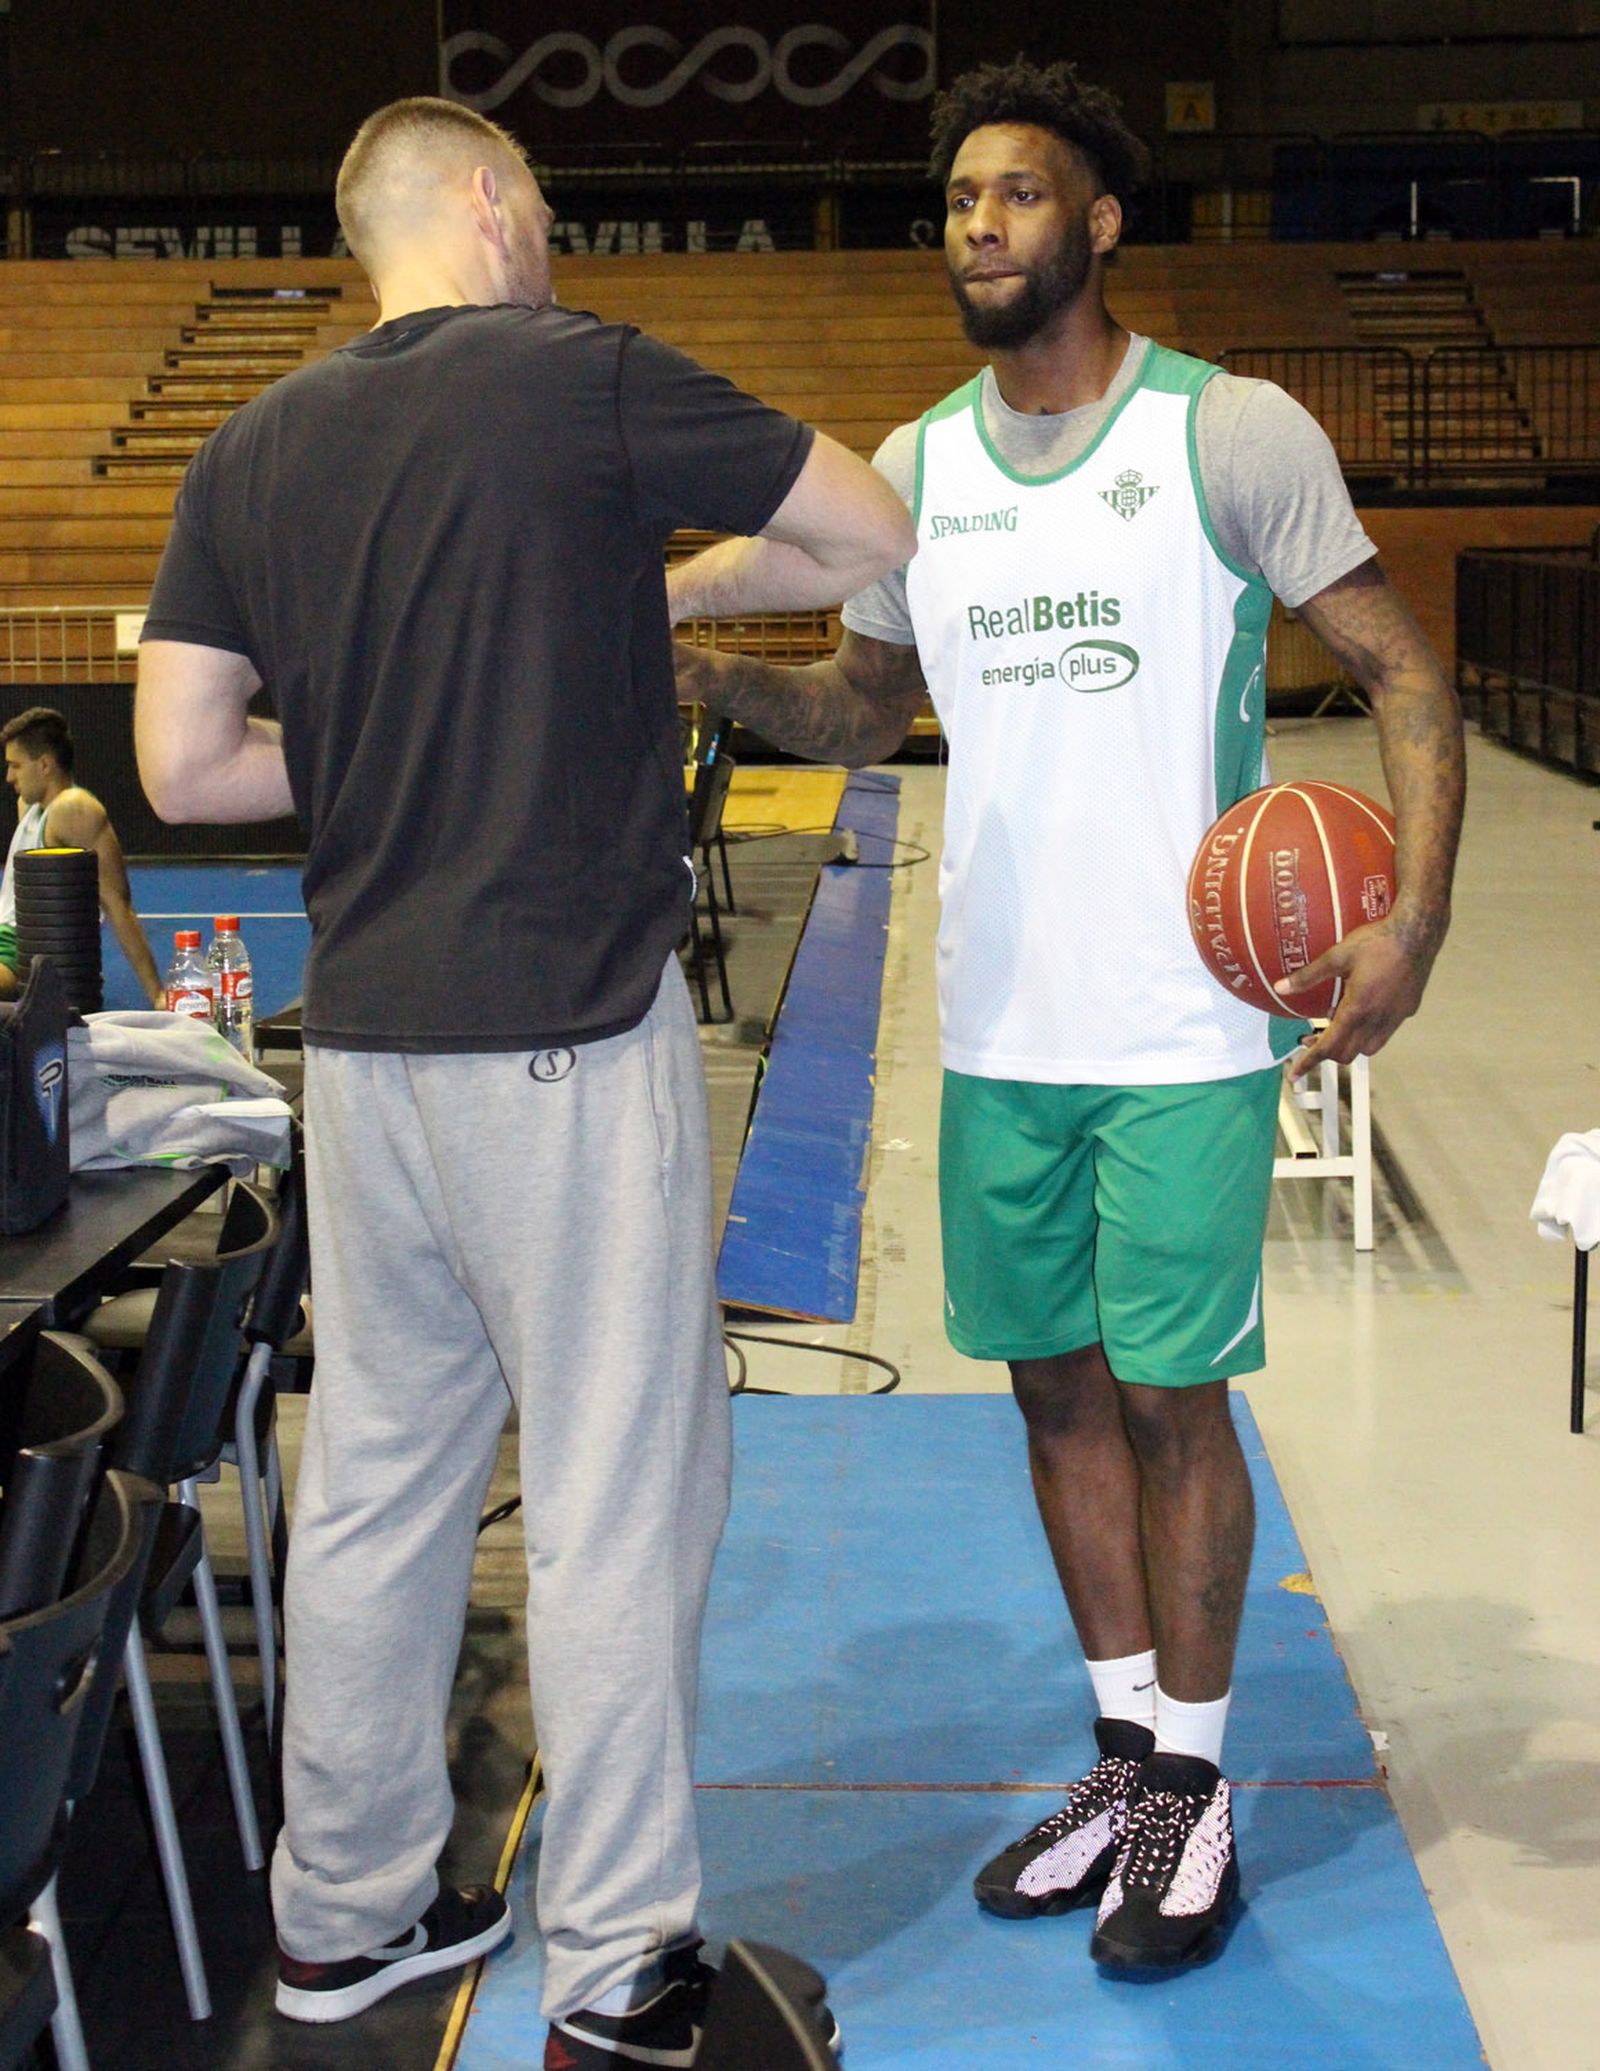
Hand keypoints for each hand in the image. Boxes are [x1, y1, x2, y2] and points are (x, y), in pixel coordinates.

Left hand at [1275, 919, 1426, 1082]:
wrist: (1417, 933)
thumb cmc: (1376, 942)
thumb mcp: (1337, 956)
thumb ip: (1308, 976)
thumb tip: (1280, 988)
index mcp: (1357, 1009)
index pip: (1328, 1047)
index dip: (1309, 1062)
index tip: (1295, 1075)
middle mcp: (1377, 1020)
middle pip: (1347, 1053)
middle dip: (1326, 1052)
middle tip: (1310, 1037)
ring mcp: (1395, 1018)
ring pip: (1368, 1048)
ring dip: (1349, 1044)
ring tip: (1336, 1023)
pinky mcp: (1407, 1011)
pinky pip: (1384, 1034)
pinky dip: (1367, 1034)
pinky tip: (1362, 1012)